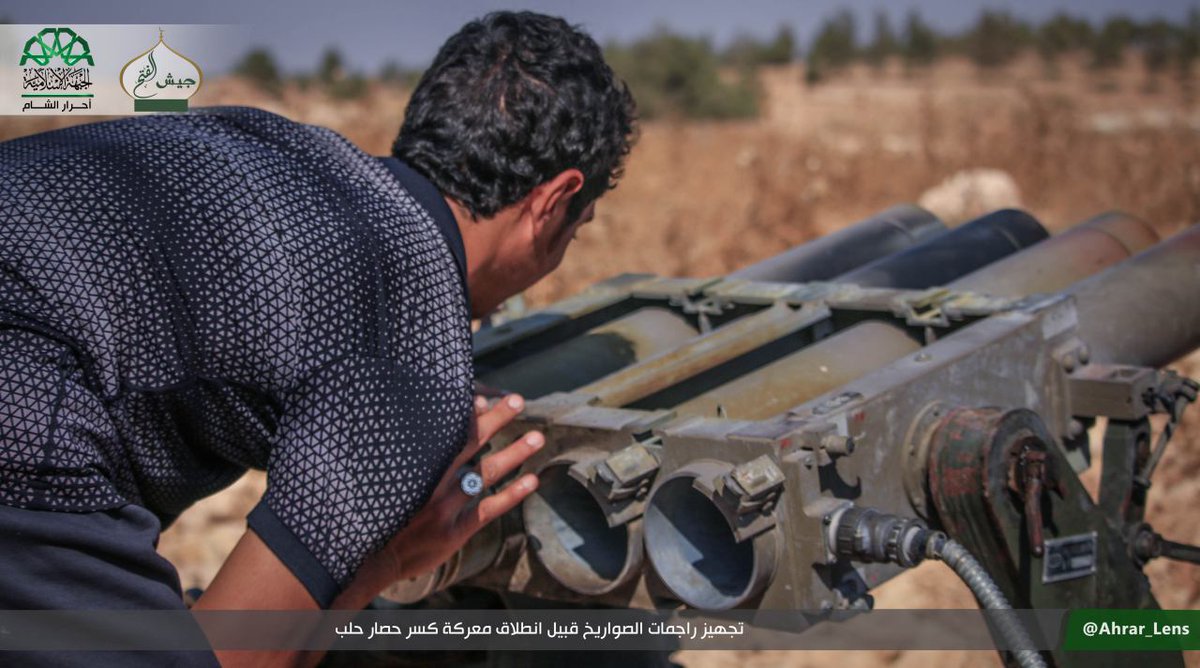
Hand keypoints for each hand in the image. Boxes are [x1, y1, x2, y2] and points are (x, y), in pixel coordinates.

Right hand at [366, 393, 541, 584]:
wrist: (374, 560)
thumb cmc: (384, 514)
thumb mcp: (392, 482)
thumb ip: (414, 459)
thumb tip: (434, 433)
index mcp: (415, 468)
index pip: (445, 434)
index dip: (466, 415)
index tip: (484, 396)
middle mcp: (431, 483)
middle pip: (468, 444)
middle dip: (494, 420)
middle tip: (517, 399)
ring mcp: (445, 507)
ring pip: (485, 473)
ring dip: (514, 453)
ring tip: (537, 437)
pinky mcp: (455, 532)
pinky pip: (489, 508)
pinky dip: (512, 494)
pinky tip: (532, 480)